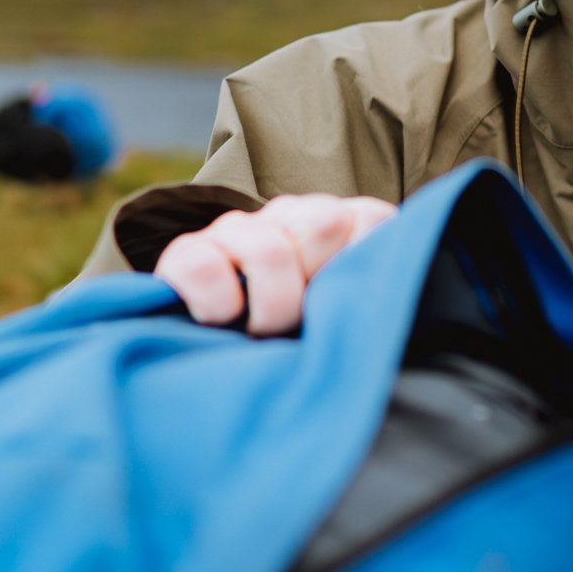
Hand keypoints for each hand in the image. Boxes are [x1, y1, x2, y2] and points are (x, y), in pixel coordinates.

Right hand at [154, 194, 397, 335]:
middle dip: (318, 288)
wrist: (226, 358)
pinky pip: (203, 266)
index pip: (370, 218)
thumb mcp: (350, 314)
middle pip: (323, 224)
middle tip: (306, 322)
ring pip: (268, 250)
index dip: (362, 264)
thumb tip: (385, 305)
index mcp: (340, 222)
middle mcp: (291, 213)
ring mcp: (238, 228)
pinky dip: (218, 304)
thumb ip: (371, 296)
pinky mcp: (187, 252)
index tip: (349, 302)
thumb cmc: (309, 336)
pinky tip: (223, 322)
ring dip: (273, 307)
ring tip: (266, 333)